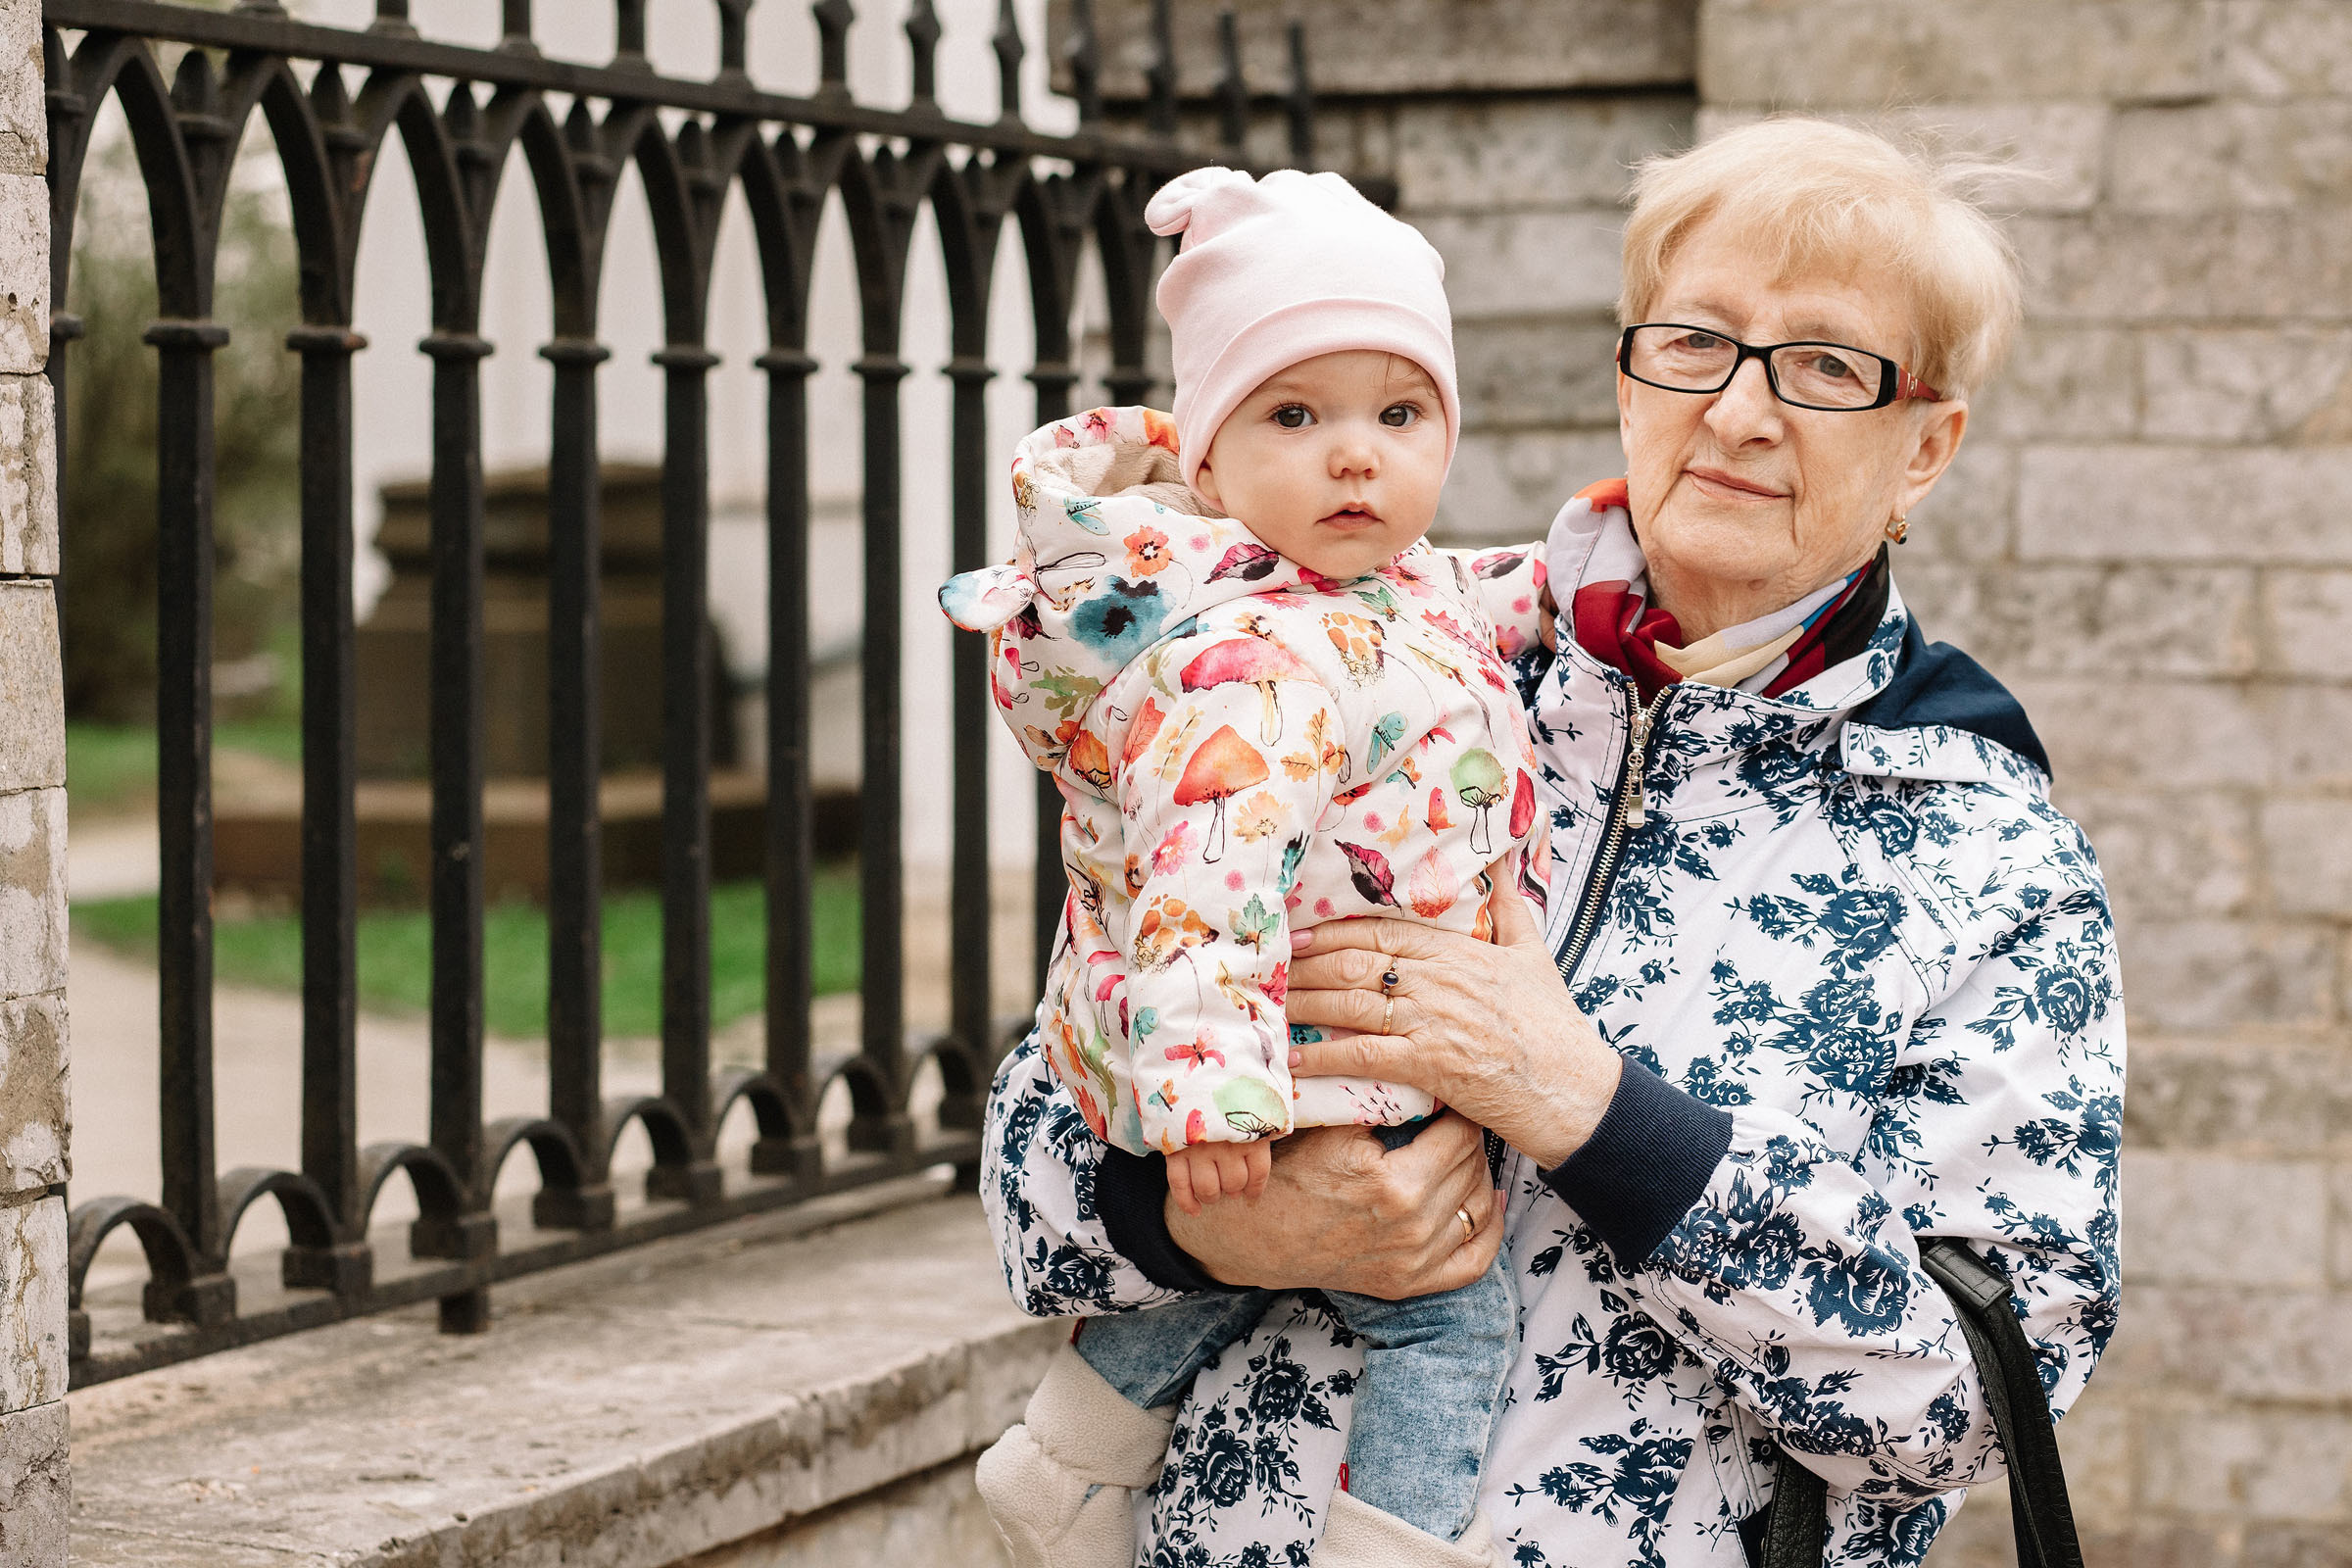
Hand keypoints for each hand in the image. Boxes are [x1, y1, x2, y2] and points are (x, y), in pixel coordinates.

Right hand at [1164, 1115, 1502, 1299]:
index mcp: (1394, 1184)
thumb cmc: (1288, 1171)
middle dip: (1466, 1135)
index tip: (1449, 1093)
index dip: (1456, 1107)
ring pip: (1477, 1206)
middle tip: (1453, 1116)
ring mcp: (1413, 1261)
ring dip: (1477, 1173)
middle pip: (1470, 1166)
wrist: (1253, 1233)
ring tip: (1461, 1150)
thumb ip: (1380, 1098)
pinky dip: (1488, 1230)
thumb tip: (1425, 1067)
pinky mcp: (1409, 1283)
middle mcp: (1412, 1227)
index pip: (1458, 1133)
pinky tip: (1487, 1203)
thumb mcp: (1330, 1124)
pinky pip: (1474, 1261)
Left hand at [1284, 850, 1622, 1167]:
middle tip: (1267, 968)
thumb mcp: (1534, 952)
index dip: (1333, 932)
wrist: (1575, 1090)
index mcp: (1459, 951)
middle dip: (1307, 965)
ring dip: (1305, 1003)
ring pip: (1352, 1002)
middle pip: (1357, 963)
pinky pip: (1364, 1054)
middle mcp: (1440, 980)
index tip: (1299, 934)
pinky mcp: (1430, 1065)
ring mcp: (1432, 1021)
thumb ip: (1511, 904)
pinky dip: (1324, 1054)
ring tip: (1269, 1006)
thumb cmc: (1554, 1025)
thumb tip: (1503, 856)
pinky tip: (1294, 1058)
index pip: (1382, 932)